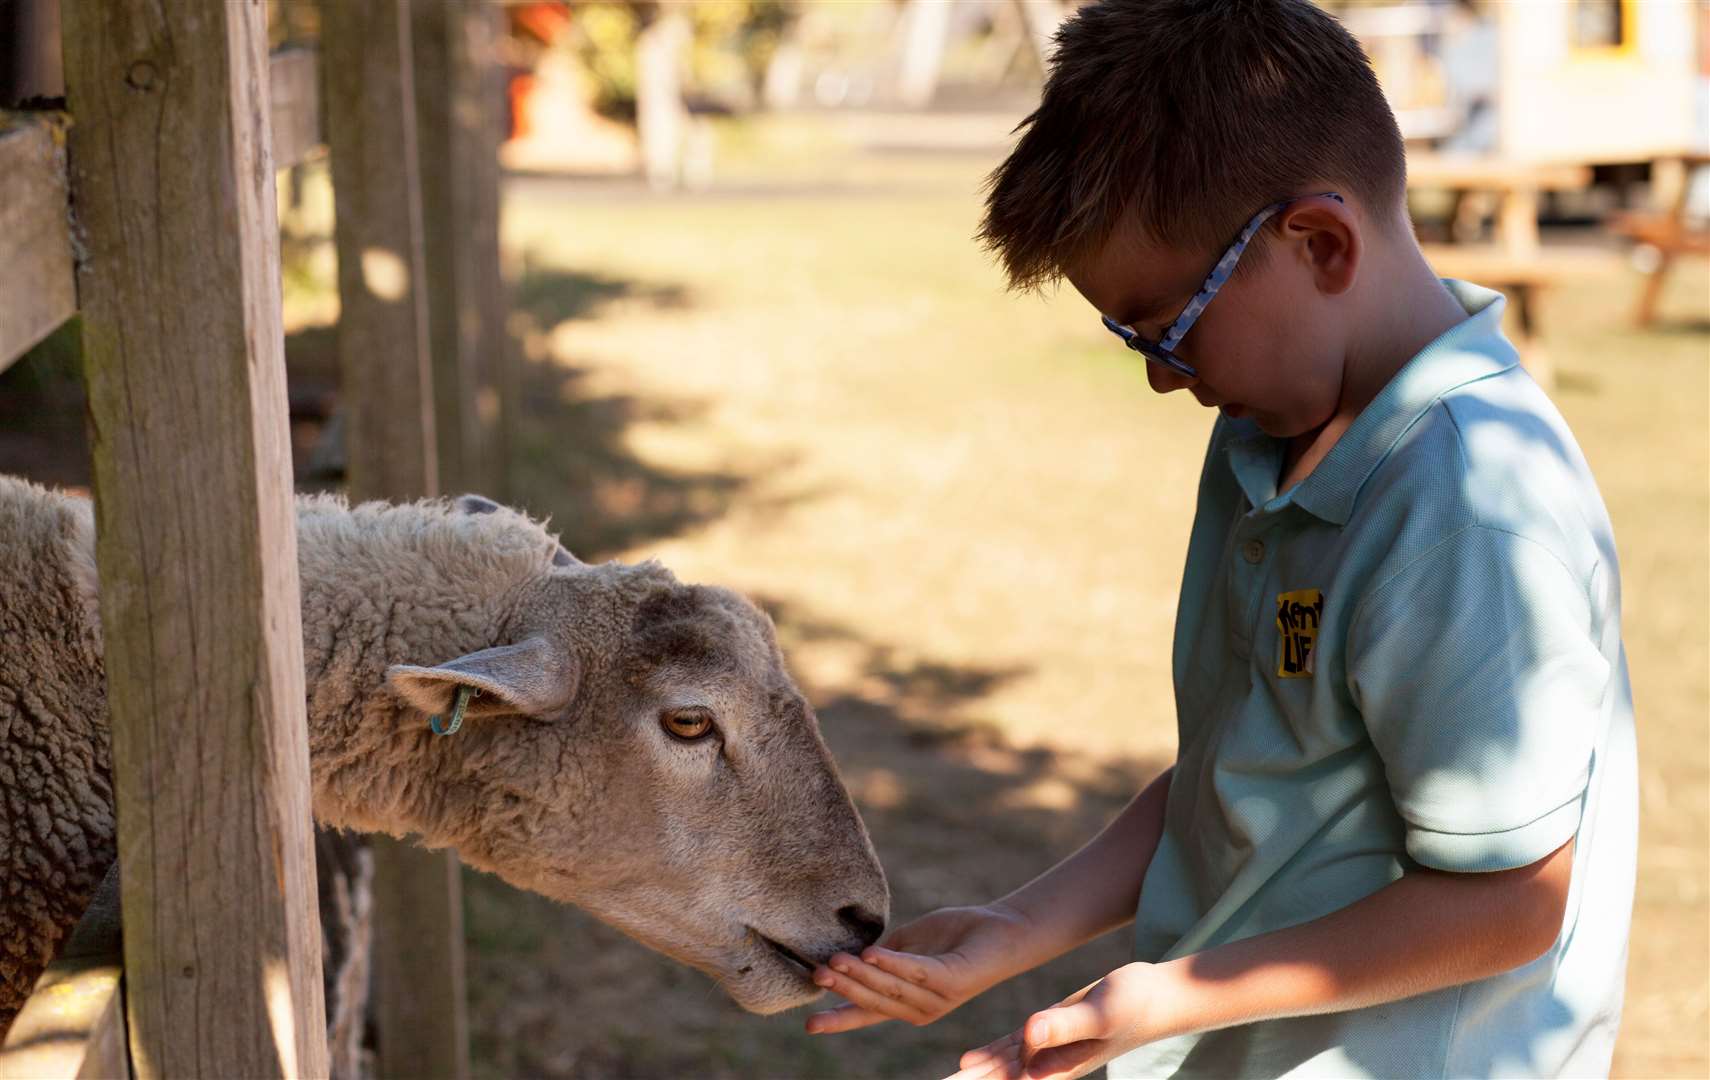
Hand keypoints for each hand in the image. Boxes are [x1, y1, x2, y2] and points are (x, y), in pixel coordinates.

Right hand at [804, 903, 1031, 1033]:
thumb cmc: (954, 935)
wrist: (1000, 930)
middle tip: (817, 974)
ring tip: (835, 959)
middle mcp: (920, 1009)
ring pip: (890, 987)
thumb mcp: (908, 945)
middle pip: (874, 1001)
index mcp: (906, 1002)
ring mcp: (937, 998)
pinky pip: (917, 972)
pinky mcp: (952, 980)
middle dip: (844, 988)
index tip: (810, 1025)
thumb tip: (850, 955)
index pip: (867, 1013)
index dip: (839, 1019)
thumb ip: (882, 955)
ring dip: (861, 973)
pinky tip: (871, 953)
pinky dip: (893, 964)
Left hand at [945, 962, 1165, 1079]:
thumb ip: (1063, 1026)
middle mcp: (1051, 1065)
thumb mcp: (1098, 1013)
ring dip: (974, 1075)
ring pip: (1001, 1067)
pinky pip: (1012, 1050)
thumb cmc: (1134, 1006)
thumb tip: (1029, 1035)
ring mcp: (1050, 1051)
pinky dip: (990, 1056)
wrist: (1155, 996)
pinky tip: (968, 1062)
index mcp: (1058, 1067)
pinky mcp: (1049, 1034)